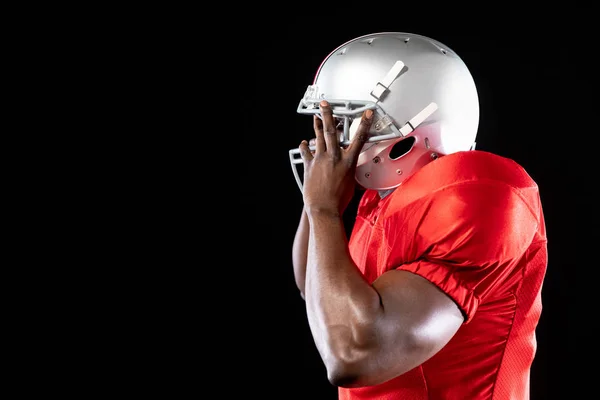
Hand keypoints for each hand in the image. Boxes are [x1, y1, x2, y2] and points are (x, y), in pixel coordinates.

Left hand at [299, 100, 372, 216]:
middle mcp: (334, 157)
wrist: (323, 208)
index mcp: (348, 162)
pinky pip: (306, 152)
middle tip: (325, 105)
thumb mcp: (351, 184)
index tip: (367, 113)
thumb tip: (349, 171)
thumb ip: (350, 172)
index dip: (364, 124)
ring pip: (319, 138)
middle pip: (332, 131)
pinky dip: (305, 146)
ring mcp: (320, 160)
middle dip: (329, 116)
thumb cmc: (339, 200)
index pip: (359, 139)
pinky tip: (304, 142)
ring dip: (317, 126)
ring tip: (316, 117)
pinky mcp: (309, 165)